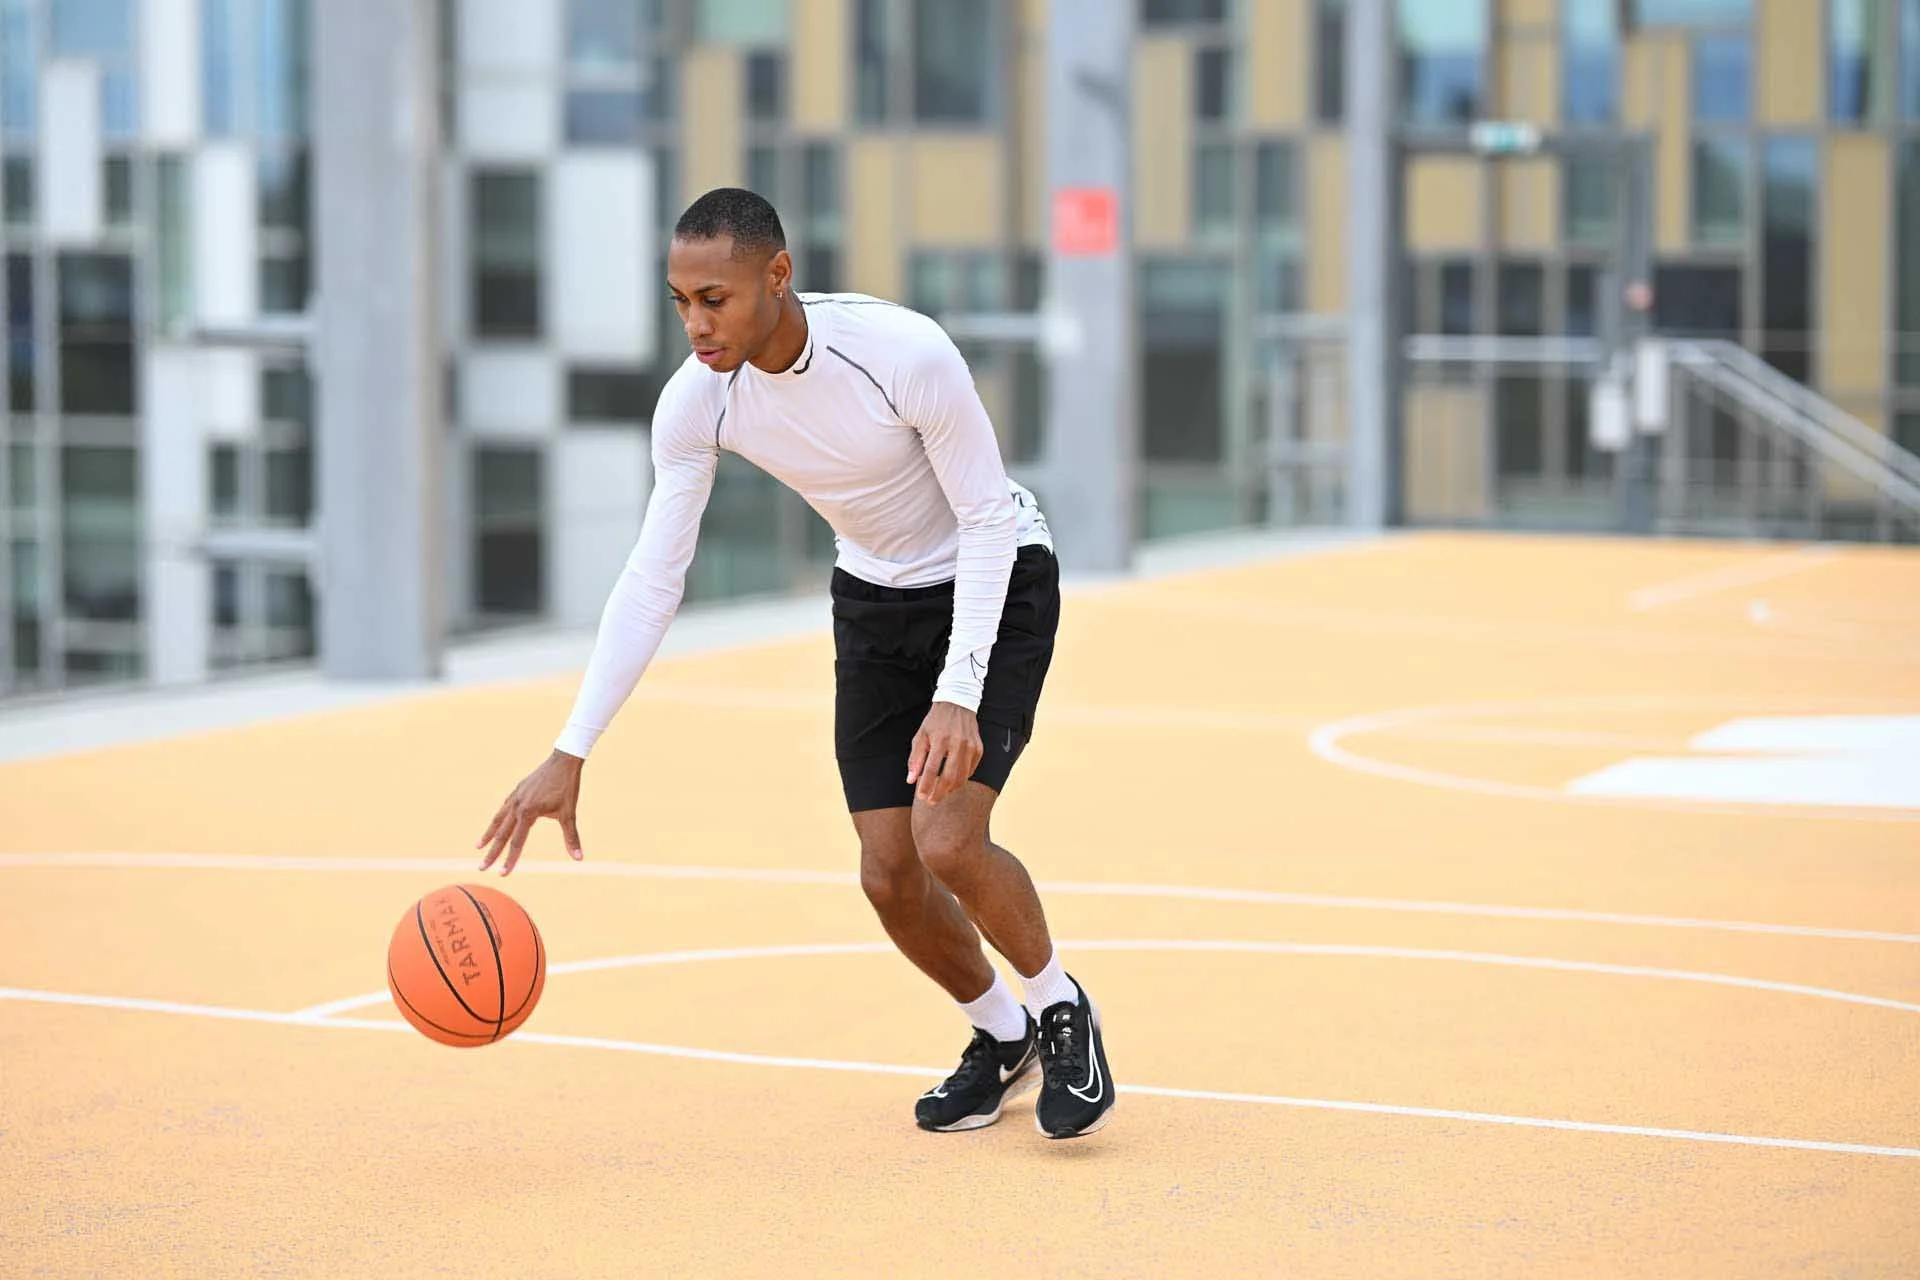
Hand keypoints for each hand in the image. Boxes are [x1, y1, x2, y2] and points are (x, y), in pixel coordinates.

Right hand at [476, 750, 586, 875]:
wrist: (563, 761)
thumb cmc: (567, 787)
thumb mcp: (569, 814)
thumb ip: (571, 837)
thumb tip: (579, 858)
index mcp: (528, 813)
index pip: (516, 842)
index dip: (509, 859)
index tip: (502, 873)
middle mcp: (517, 805)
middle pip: (502, 834)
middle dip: (492, 853)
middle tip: (482, 868)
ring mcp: (515, 797)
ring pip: (498, 820)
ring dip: (488, 835)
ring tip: (478, 847)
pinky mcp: (517, 791)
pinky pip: (503, 808)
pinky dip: (497, 819)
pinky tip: (495, 825)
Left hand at [907, 702, 980, 805]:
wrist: (957, 704)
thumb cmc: (935, 722)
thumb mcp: (921, 736)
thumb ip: (915, 759)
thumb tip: (911, 780)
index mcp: (940, 739)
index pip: (932, 769)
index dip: (926, 785)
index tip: (921, 796)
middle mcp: (958, 743)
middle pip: (950, 777)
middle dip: (939, 793)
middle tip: (931, 801)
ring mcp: (971, 747)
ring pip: (962, 777)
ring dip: (950, 788)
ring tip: (940, 792)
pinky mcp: (979, 749)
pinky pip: (970, 771)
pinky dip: (961, 779)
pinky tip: (952, 780)